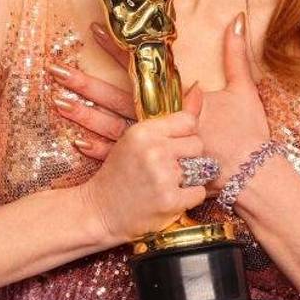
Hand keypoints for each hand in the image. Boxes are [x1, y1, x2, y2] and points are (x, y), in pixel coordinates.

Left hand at [49, 14, 271, 191]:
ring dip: (83, 115)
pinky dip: (98, 151)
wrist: (250, 178)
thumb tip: (237, 20)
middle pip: (115, 97)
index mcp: (174, 99)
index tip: (94, 31)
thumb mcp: (244, 90)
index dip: (116, 48)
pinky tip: (77, 142)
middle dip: (85, 84)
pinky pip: (120, 158)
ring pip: (110, 127)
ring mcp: (153, 145)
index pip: (139, 66)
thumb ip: (236, 54)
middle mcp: (158, 120)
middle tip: (56, 70)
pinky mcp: (153, 166)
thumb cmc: (247, 134)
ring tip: (58, 102)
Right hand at [76, 91, 206, 243]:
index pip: (188, 121)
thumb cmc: (119, 173)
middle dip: (188, 157)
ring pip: (201, 169)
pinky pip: (199, 192)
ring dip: (189, 178)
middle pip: (197, 144)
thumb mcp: (136, 139)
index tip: (174, 145)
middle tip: (168, 168)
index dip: (185, 134)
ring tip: (167, 183)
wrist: (99, 210)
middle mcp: (154, 150)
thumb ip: (168, 120)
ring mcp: (163, 176)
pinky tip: (170, 197)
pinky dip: (188, 197)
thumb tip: (198, 89)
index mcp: (144, 131)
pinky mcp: (170, 200)